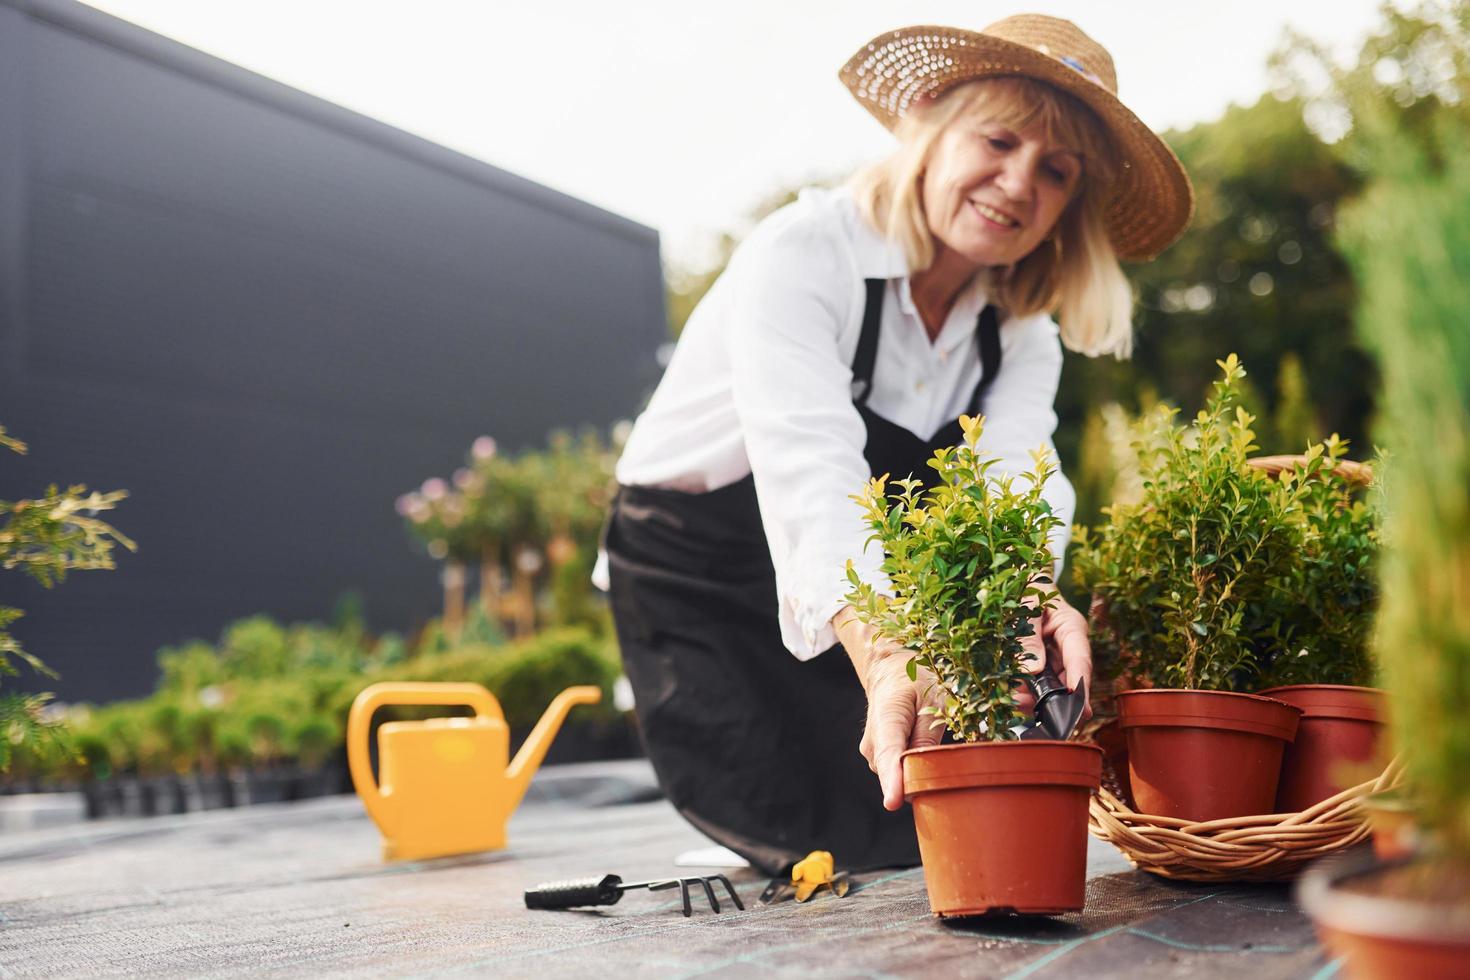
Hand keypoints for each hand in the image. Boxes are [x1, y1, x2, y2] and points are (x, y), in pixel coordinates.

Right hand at [833, 607, 943, 810]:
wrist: (889, 671)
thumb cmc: (915, 682)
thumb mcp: (931, 700)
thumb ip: (927, 735)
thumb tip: (926, 770)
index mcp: (887, 719)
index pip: (888, 756)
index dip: (893, 781)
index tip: (893, 802)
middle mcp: (873, 742)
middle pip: (895, 774)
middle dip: (918, 781)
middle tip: (946, 767)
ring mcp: (872, 753)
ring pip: (898, 776)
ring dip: (916, 772)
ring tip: (930, 743)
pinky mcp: (877, 758)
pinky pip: (897, 772)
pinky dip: (912, 768)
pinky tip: (921, 750)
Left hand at [1012, 579, 1092, 720]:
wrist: (1017, 579)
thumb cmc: (1026, 587)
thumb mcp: (1026, 606)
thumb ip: (1029, 636)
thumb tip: (1033, 671)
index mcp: (1072, 628)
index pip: (1080, 660)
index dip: (1080, 686)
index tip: (1080, 708)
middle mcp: (1067, 647)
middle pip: (1067, 679)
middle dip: (1055, 700)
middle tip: (1039, 715)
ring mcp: (1054, 656)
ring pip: (1051, 684)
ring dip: (1036, 698)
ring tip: (1017, 705)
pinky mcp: (1039, 662)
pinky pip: (1035, 681)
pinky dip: (1024, 691)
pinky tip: (1012, 698)